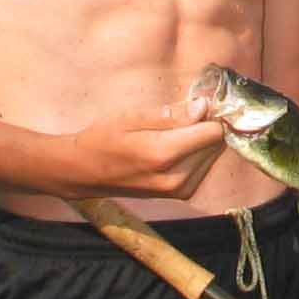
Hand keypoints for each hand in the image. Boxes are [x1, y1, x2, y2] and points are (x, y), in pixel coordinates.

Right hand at [62, 98, 227, 200]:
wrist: (83, 173)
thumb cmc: (102, 139)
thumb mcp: (132, 118)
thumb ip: (171, 114)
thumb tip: (204, 106)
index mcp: (164, 155)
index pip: (214, 132)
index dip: (209, 114)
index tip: (198, 104)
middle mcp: (177, 177)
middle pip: (216, 143)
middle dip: (206, 126)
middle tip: (182, 116)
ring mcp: (180, 190)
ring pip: (213, 155)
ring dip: (201, 141)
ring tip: (173, 133)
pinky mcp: (182, 194)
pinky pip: (204, 166)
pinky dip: (197, 154)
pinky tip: (175, 147)